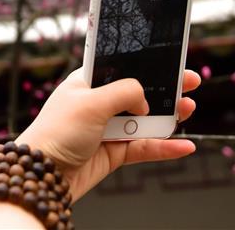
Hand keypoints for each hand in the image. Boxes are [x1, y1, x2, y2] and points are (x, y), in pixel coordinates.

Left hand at [15, 68, 200, 201]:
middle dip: (165, 88)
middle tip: (190, 82)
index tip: (171, 60)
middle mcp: (100, 103)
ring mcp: (108, 128)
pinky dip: (164, 147)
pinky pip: (144, 146)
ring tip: (189, 109)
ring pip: (146, 120)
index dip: (147, 63)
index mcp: (89, 82)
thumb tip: (144, 101)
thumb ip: (125, 93)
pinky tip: (183, 146)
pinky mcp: (113, 152)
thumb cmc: (56, 132)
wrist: (43, 174)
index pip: (123, 66)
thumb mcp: (92, 102)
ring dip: (169, 116)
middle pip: (140, 93)